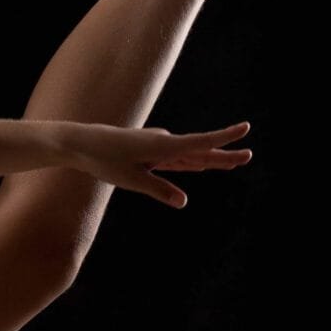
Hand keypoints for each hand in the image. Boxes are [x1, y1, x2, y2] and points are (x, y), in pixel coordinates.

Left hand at [61, 120, 253, 207]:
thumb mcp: (131, 180)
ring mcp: (158, 146)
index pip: (200, 143)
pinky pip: (176, 158)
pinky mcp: (150, 151)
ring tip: (233, 163)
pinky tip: (202, 166)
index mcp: (163, 146)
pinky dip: (191, 161)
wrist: (81, 143)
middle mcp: (164, 143)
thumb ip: (159, 189)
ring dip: (211, 159)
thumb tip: (184, 201)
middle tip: (249, 156)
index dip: (224, 138)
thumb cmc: (104, 161)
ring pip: (190, 155)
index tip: (246, 128)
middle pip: (200, 151)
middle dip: (224, 155)